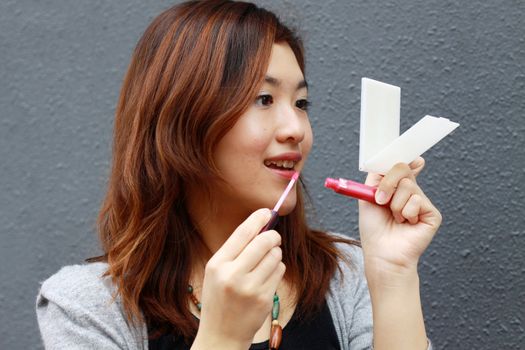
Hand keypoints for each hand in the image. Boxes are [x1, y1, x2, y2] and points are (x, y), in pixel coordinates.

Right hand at [193, 209, 284, 348]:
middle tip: (274, 237)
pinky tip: (267, 277)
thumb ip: (235, 250)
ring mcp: (250, 288)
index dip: (258, 218)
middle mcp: (233, 275)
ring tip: (266, 262)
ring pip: (275, 256)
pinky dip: (277, 269)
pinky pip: (279, 271)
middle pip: (264, 241)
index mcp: (217, 264)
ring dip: (275, 254)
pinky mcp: (264, 299)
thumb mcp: (217, 272)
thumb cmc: (220, 298)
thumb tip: (260, 225)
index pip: (242, 233)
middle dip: (273, 236)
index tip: (268, 212)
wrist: (221, 335)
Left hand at [358, 157, 441, 278]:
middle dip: (388, 183)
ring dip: (394, 204)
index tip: (407, 157)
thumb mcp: (367, 197)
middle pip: (403, 170)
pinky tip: (406, 224)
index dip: (406, 160)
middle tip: (380, 200)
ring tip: (395, 219)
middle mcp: (411, 194)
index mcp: (396, 189)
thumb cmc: (374, 230)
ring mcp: (422, 203)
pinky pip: (417, 200)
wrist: (382, 254)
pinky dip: (406, 213)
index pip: (403, 167)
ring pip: (408, 186)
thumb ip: (377, 176)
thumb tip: (390, 161)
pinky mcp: (432, 214)